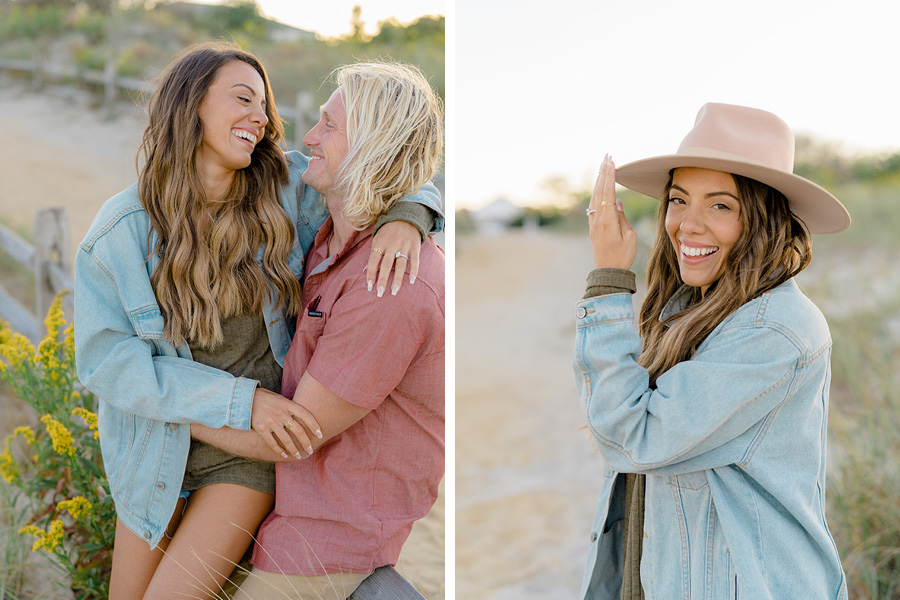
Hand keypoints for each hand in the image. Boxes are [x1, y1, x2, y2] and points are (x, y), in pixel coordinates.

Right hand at [250, 388, 321, 459]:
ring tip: (298, 456)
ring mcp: (270, 420)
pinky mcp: (260, 428)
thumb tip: (304, 419)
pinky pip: (272, 442)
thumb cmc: (266, 398)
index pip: (305, 414)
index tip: (320, 435)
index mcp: (287, 403)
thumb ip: (290, 408)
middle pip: (298, 430)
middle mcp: (280, 412)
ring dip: (293, 449)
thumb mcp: (280, 399)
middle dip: (306, 442)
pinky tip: (284, 455)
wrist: (245, 398)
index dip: (314, 425)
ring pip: (286, 439)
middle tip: (310, 450)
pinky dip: (279, 450)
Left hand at [366, 221, 420, 297]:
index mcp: (381, 243)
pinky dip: (414, 271)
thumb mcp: (377, 238)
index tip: (369, 286)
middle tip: (380, 293)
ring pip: (401, 265)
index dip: (371, 274)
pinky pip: (415, 261)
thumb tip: (365, 270)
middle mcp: (392, 245)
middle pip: (386, 265)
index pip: (374, 260)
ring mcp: (404, 246)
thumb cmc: (388, 231)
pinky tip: (412, 281)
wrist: (406, 217)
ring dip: (398, 280)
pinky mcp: (415, 247)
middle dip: (383, 280)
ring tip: (394, 292)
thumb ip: (373, 253)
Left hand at [588, 154, 636, 269]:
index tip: (611, 162)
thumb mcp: (629, 237)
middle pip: (599, 191)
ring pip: (594, 197)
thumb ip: (622, 217)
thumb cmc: (622, 256)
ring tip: (602, 166)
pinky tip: (598, 187)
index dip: (609, 177)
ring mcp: (593, 223)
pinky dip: (596, 192)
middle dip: (603, 172)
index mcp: (608, 221)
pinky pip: (593, 205)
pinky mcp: (593, 226)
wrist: (608, 271)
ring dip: (599, 181)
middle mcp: (598, 219)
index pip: (608, 193)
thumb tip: (616, 202)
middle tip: (606, 156)